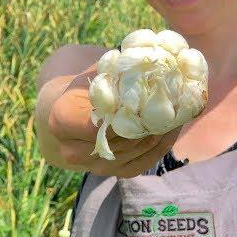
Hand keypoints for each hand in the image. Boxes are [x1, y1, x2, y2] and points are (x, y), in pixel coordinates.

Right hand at [49, 71, 180, 177]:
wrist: (79, 110)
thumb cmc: (90, 85)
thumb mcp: (98, 72)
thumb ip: (117, 69)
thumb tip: (146, 63)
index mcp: (62, 120)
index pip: (96, 126)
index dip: (122, 116)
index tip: (145, 99)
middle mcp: (72, 150)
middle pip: (118, 141)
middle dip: (145, 124)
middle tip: (171, 106)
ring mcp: (93, 166)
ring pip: (133, 152)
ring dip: (156, 134)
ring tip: (174, 114)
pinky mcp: (114, 173)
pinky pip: (142, 163)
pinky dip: (159, 146)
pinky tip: (170, 129)